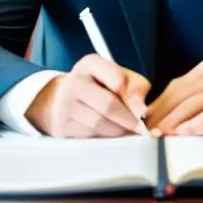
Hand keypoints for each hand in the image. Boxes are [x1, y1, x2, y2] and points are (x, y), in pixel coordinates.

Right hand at [25, 54, 150, 137]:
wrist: (65, 98)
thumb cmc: (101, 87)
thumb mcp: (122, 78)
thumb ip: (136, 88)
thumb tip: (140, 110)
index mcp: (91, 64)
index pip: (114, 75)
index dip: (131, 94)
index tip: (141, 109)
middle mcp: (74, 81)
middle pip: (108, 105)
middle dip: (128, 119)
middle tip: (139, 128)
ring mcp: (64, 103)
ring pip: (99, 123)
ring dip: (118, 131)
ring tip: (126, 130)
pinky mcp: (61, 125)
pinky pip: (89, 135)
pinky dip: (104, 138)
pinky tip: (110, 133)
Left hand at [144, 58, 202, 136]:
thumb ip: (197, 96)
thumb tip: (167, 115)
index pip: (176, 86)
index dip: (158, 104)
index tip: (143, 121)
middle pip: (180, 94)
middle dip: (160, 114)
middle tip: (145, 132)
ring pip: (193, 104)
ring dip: (173, 121)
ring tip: (159, 136)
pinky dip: (196, 124)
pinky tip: (184, 134)